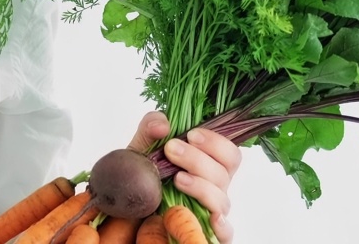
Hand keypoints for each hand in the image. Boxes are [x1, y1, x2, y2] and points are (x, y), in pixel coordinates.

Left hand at [127, 111, 241, 243]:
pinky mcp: (206, 233)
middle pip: (225, 173)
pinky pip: (225, 233)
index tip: (191, 135)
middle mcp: (214, 188)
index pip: (230, 153)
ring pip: (222, 200)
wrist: (129, 204)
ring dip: (201, 186)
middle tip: (172, 150)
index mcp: (209, 165)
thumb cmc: (144, 174)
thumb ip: (151, 127)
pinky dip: (222, 226)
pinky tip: (212, 219)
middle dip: (198, 159)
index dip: (216, 142)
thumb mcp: (143, 146)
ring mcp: (212, 211)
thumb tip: (163, 125)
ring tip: (177, 178)